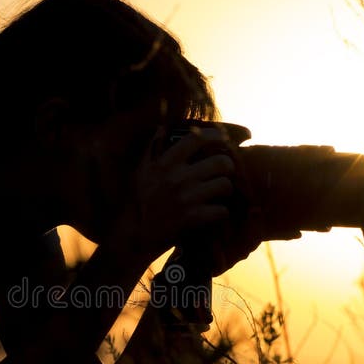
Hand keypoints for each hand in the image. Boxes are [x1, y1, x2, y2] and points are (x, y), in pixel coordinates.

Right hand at [112, 124, 237, 263]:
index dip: (216, 135)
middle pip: (221, 162)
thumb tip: (161, 127)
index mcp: (165, 163)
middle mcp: (177, 177)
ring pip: (225, 185)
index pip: (197, 138)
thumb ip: (152, 148)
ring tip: (219, 194)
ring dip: (225, 191)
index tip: (223, 139)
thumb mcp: (141, 171)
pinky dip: (220, 213)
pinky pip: (222, 210)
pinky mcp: (192, 218)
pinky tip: (213, 213)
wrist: (136, 236)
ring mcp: (186, 198)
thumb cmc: (139, 202)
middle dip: (227, 167)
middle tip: (224, 173)